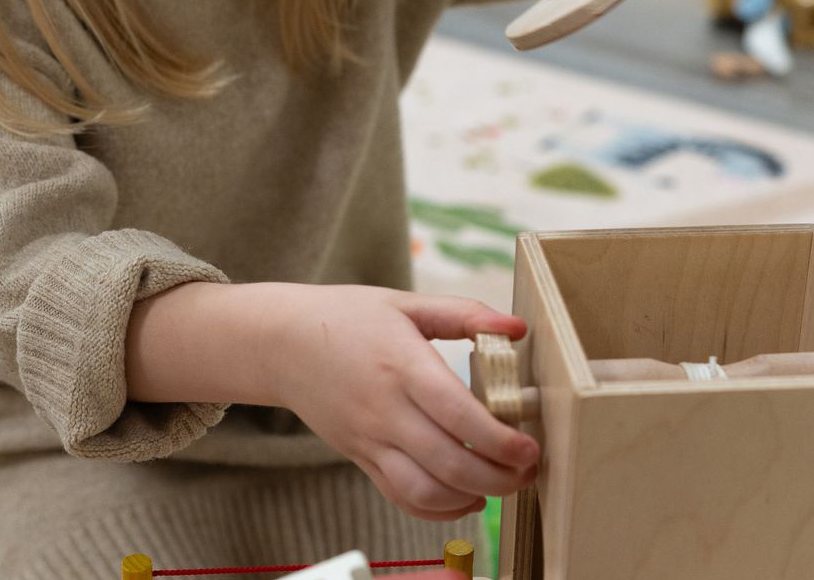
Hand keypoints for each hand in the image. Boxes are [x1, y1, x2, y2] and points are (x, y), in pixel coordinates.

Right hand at [266, 284, 539, 520]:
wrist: (283, 342)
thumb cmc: (349, 317)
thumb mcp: (406, 303)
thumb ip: (464, 314)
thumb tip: (517, 328)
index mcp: (402, 366)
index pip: (457, 416)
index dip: (499, 440)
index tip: (530, 446)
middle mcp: (385, 410)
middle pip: (449, 464)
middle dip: (499, 477)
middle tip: (529, 468)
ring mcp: (370, 440)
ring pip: (425, 492)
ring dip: (472, 498)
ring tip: (504, 484)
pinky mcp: (360, 457)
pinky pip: (401, 498)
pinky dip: (439, 509)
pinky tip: (466, 497)